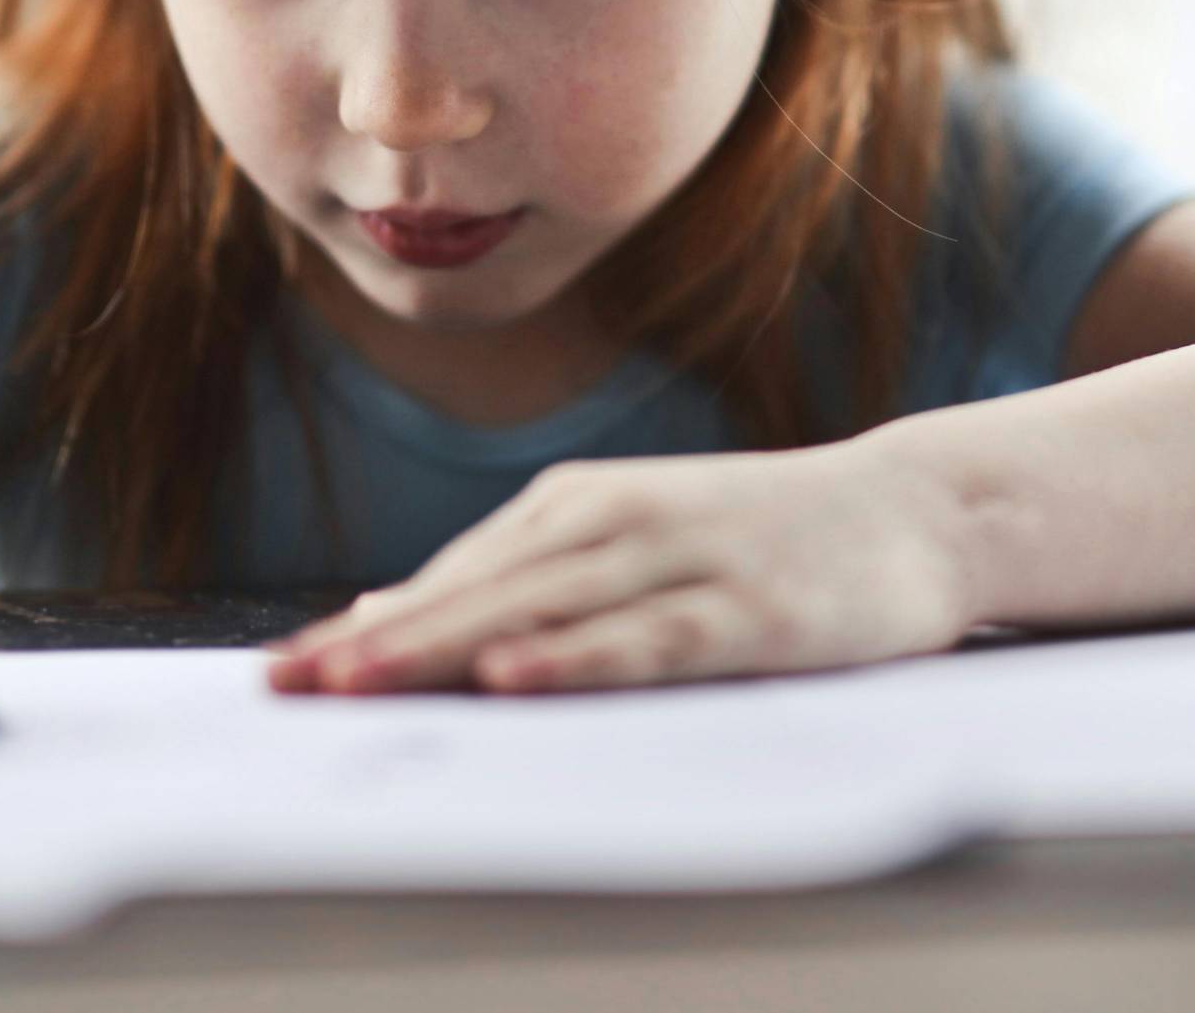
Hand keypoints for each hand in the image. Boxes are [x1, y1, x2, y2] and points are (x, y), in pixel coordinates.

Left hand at [263, 435, 977, 694]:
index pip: (449, 578)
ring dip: (445, 648)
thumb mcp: (627, 542)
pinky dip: (574, 658)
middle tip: (287, 688)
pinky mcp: (743, 607)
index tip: (281, 675)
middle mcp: (612, 521)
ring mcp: (679, 559)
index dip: (364, 628)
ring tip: (358, 683)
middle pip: (475, 594)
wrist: (913, 510)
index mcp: (575, 506)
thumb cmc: (758, 538)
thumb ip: (520, 581)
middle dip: (377, 643)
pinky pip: (643, 640)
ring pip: (540, 612)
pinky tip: (514, 679)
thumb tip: (389, 615)